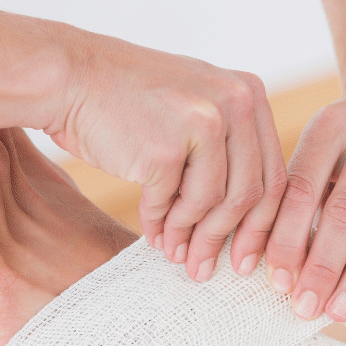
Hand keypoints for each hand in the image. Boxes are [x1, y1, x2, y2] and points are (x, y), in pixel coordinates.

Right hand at [48, 31, 286, 281]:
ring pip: (213, 203)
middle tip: (209, 269)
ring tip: (176, 255)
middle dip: (228, 240)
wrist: (71, 77)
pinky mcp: (166, 148)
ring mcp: (202, 124)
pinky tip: (155, 237)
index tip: (247, 257)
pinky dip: (163, 226)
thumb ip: (230, 149)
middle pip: (250, 194)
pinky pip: (172, 204)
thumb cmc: (131, 100)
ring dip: (192, 237)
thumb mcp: (197, 106)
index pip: (274, 174)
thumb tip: (250, 222)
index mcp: (249, 94)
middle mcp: (235, 103)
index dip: (263, 224)